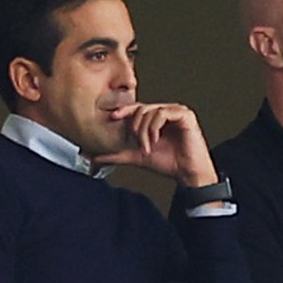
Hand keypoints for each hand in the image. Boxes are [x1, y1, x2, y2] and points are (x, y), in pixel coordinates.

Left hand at [93, 103, 218, 185]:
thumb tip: (95, 159)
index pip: (138, 108)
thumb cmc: (168, 163)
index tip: (112, 116)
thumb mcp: (138, 157)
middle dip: (136, 128)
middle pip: (142, 109)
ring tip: (148, 146)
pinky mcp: (185, 115)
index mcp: (157, 118)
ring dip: (145, 131)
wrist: (187, 173)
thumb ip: (118, 155)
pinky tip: (156, 140)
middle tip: (139, 145)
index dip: (125, 110)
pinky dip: (155, 127)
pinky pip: (163, 113)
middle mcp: (167, 111)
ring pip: (151, 111)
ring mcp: (177, 111)